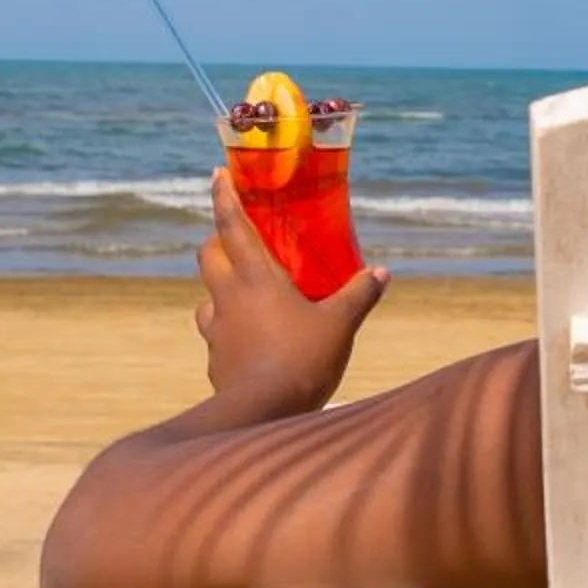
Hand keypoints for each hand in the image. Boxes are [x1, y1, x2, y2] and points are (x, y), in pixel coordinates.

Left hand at [194, 169, 388, 416]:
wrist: (262, 413)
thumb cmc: (302, 360)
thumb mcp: (340, 325)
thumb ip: (358, 295)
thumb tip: (381, 272)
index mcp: (256, 278)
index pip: (232, 225)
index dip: (223, 196)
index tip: (217, 174)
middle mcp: (228, 297)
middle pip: (208, 255)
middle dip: (217, 242)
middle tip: (238, 241)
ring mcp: (217, 330)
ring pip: (206, 296)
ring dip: (220, 289)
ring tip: (244, 295)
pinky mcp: (215, 361)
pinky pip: (216, 335)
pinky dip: (228, 329)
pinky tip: (249, 342)